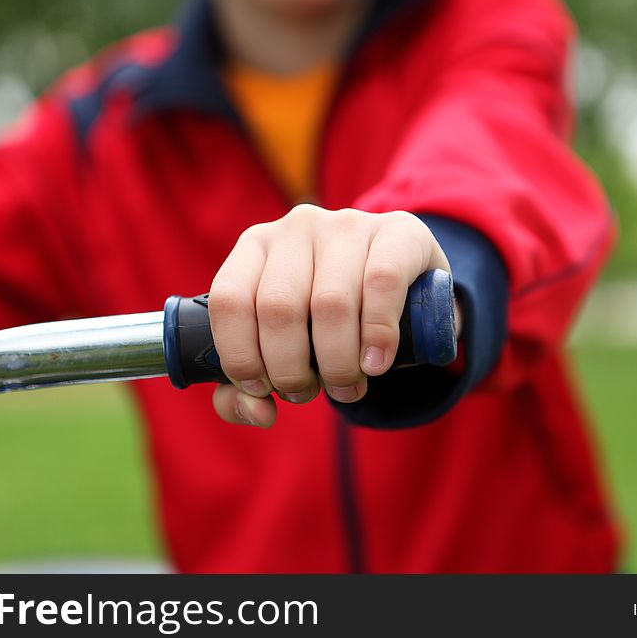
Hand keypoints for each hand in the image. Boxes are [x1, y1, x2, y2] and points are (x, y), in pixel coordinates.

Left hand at [208, 204, 450, 426]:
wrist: (407, 282)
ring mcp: (348, 225)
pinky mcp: (399, 232)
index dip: (240, 355)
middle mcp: (296, 228)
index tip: (262, 389)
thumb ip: (249, 389)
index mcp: (255, 247)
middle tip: (309, 392)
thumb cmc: (329, 321)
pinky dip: (377, 335)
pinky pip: (381, 284)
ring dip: (337, 364)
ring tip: (346, 387)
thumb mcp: (286, 345)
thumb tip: (257, 412)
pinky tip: (376, 363)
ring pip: (330, 304)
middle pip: (279, 308)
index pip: (229, 300)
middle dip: (290, 369)